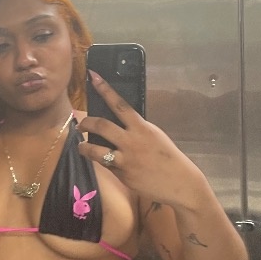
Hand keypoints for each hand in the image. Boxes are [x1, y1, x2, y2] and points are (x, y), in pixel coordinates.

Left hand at [77, 70, 205, 210]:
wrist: (179, 182)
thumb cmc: (167, 157)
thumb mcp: (154, 136)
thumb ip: (136, 129)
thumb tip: (119, 124)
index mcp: (142, 127)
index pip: (120, 104)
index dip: (105, 90)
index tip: (92, 77)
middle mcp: (131, 141)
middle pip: (101, 125)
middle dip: (86, 122)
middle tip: (81, 123)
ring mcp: (125, 159)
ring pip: (95, 149)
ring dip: (84, 146)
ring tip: (81, 145)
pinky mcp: (122, 175)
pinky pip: (105, 165)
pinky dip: (101, 161)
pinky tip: (100, 160)